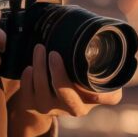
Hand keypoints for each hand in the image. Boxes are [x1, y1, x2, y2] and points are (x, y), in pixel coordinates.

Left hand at [7, 44, 122, 119]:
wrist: (47, 93)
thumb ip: (94, 51)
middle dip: (58, 75)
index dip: (106, 93)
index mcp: (95, 96)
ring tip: (39, 48)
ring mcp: (54, 109)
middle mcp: (76, 107)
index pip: (109, 98)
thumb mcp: (87, 65)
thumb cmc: (74, 71)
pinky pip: (28, 95)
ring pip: (44, 94)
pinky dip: (27, 79)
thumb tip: (98, 27)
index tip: (94, 76)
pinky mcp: (34, 107)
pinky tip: (29, 67)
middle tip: (53, 53)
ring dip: (40, 68)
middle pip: (68, 97)